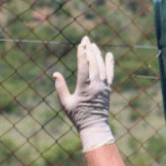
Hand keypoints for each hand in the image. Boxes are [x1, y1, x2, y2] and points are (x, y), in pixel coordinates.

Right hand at [54, 36, 114, 151]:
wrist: (94, 126)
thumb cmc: (77, 116)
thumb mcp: (65, 103)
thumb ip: (60, 88)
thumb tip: (55, 74)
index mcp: (84, 88)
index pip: (84, 67)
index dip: (82, 55)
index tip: (80, 45)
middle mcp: (96, 85)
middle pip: (94, 63)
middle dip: (90, 50)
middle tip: (86, 39)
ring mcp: (103, 86)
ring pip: (102, 66)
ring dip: (97, 54)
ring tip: (93, 44)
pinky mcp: (108, 89)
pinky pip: (110, 73)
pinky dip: (110, 63)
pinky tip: (109, 54)